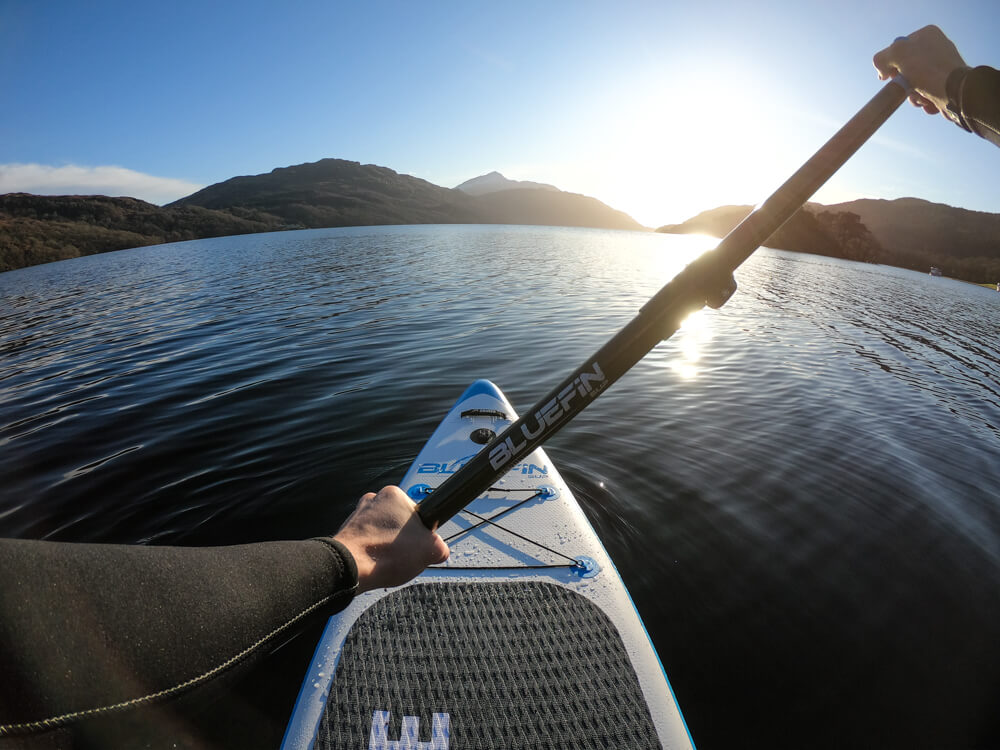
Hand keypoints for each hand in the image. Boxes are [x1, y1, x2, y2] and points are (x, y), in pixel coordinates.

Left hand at [333, 485, 448, 592]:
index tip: (420, 543)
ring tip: (389, 561)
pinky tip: (376, 563)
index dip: (422, 531)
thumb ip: (441, 546)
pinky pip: (367, 541)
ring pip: (382, 532)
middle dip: (404, 539)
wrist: (351, 569)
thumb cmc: (385, 553)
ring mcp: (358, 515)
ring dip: (387, 545)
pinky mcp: (347, 532)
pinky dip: (373, 552)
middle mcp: (373, 499)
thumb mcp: (431, 550)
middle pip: (399, 522)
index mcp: (394, 494)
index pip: (417, 513)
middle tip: (406, 554)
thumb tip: (439, 550)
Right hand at [873, 25, 966, 115]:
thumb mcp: (897, 54)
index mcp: (927, 34)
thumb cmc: (928, 69)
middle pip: (905, 69)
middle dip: (903, 82)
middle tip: (907, 86)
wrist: (955, 92)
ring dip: (913, 95)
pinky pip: (925, 93)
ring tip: (921, 97)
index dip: (891, 63)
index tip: (891, 74)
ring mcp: (942, 66)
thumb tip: (883, 72)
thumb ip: (881, 58)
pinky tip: (929, 101)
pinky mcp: (946, 84)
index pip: (897, 48)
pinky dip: (923, 100)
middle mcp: (936, 47)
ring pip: (914, 83)